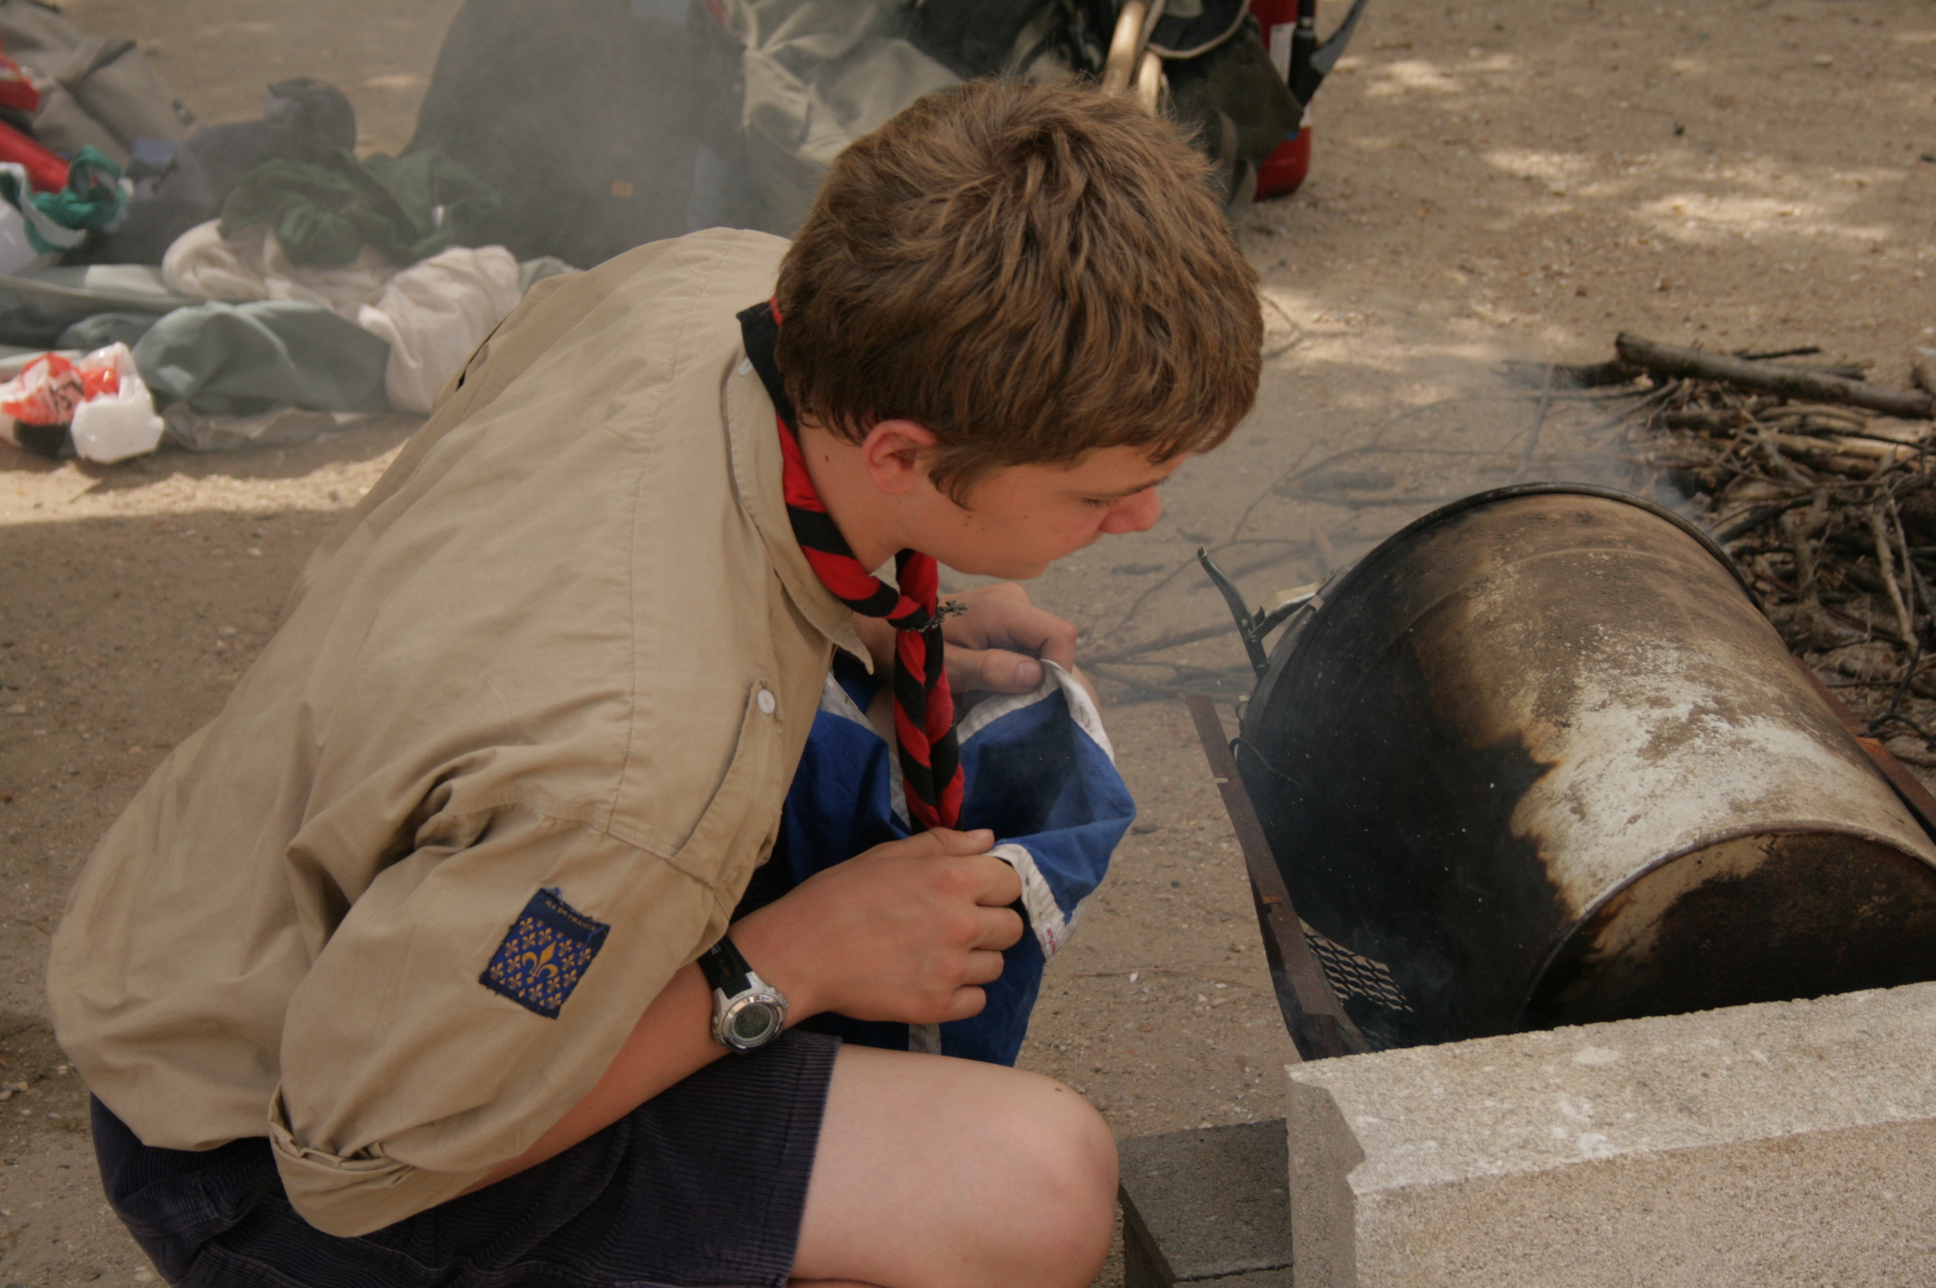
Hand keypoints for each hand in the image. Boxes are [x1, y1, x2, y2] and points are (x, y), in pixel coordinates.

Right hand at [732, 828, 1023, 1025]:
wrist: (800, 953)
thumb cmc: (839, 895)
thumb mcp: (889, 855)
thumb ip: (945, 844)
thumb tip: (988, 839)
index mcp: (952, 880)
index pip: (1010, 883)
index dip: (992, 887)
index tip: (973, 894)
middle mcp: (961, 924)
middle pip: (1011, 928)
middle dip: (989, 925)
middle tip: (954, 927)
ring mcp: (951, 970)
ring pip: (996, 966)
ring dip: (975, 961)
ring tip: (937, 955)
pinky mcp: (937, 1006)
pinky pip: (976, 1001)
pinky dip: (960, 994)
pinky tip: (932, 980)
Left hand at [854, 583, 1087, 695]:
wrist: (884, 629)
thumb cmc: (911, 650)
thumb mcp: (947, 668)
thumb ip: (989, 669)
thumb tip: (1037, 675)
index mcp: (1004, 607)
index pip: (1060, 634)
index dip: (1059, 671)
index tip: (1038, 702)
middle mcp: (1015, 601)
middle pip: (1052, 645)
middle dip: (1041, 680)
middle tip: (1014, 707)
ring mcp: (1011, 607)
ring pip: (1041, 650)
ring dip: (1026, 678)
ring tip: (998, 699)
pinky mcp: (1005, 619)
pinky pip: (1027, 648)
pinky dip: (1017, 671)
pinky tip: (994, 687)